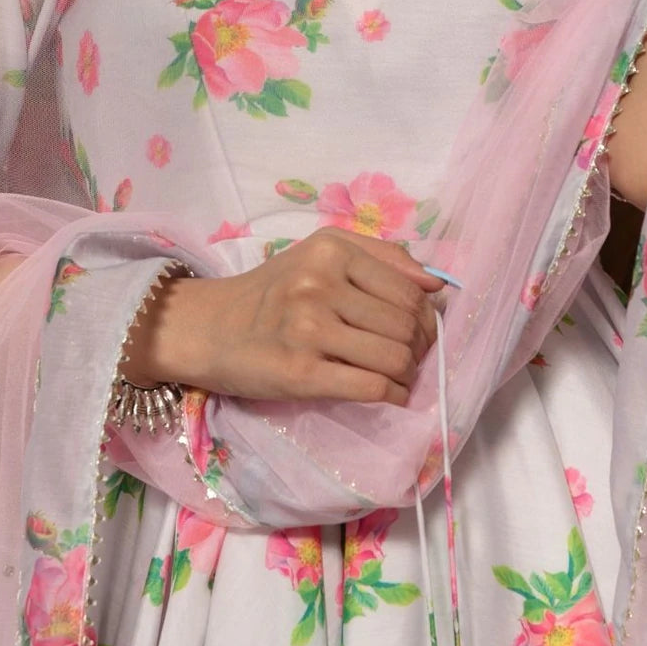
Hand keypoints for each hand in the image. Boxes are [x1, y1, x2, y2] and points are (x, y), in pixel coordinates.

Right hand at [126, 227, 443, 405]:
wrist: (211, 328)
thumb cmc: (272, 291)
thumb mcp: (319, 253)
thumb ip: (380, 256)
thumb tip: (435, 284)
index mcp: (332, 250)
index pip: (409, 288)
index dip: (425, 315)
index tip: (419, 330)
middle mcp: (320, 284)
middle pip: (405, 324)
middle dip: (420, 346)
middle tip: (411, 357)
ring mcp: (309, 329)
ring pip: (394, 356)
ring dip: (407, 373)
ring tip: (398, 375)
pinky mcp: (301, 373)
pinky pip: (372, 387)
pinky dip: (393, 395)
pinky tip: (390, 394)